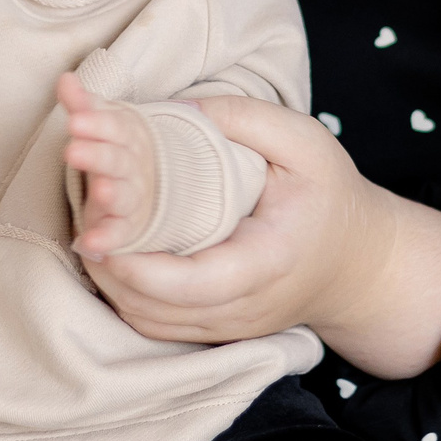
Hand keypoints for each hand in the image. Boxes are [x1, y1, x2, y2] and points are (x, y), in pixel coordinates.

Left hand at [60, 76, 158, 258]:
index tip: (75, 119)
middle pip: (120, 160)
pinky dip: (107, 238)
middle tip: (73, 149)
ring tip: (98, 191)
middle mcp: (137, 167)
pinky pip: (119, 233)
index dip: (97, 123)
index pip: (118, 127)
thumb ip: (83, 104)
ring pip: (124, 195)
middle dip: (98, 155)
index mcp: (132, 136)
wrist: (154, 185)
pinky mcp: (129, 226)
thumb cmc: (119, 148)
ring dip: (112, 193)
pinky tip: (88, 242)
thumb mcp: (102, 123)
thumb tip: (64, 78)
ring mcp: (135, 197)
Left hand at [85, 96, 440, 379]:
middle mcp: (246, 307)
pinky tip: (110, 256)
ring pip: (149, 324)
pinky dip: (125, 296)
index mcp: (270, 262)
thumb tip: (176, 108)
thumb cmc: (331, 197)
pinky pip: (155, 326)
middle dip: (109, 268)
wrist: (360, 265)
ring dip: (110, 284)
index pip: (198, 283)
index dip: (142, 268)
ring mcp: (228, 328)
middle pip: (159, 309)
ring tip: (87, 232)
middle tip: (79, 220)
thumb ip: (245, 118)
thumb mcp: (305, 143)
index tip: (100, 235)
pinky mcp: (214, 332)